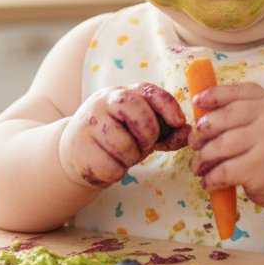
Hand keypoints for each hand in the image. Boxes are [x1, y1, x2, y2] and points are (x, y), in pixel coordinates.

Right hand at [60, 83, 189, 187]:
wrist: (75, 151)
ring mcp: (89, 124)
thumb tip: (188, 134)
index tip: (178, 121)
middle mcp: (103, 102)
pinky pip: (111, 168)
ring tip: (122, 156)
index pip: (149, 91)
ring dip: (130, 158)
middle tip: (142, 145)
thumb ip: (167, 131)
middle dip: (148, 136)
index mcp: (122, 93)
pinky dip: (116, 173)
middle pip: (138, 114)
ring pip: (124, 146)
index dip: (167, 105)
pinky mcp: (79, 149)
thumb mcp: (142, 130)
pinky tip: (108, 165)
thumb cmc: (117, 137)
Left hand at [190, 82, 263, 207]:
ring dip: (202, 157)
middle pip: (223, 117)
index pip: (237, 92)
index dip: (213, 95)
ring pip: (220, 145)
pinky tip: (208, 182)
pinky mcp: (259, 167)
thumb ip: (249, 111)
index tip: (196, 102)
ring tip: (196, 166)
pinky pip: (224, 170)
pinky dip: (211, 178)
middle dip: (202, 131)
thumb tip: (204, 112)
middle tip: (194, 143)